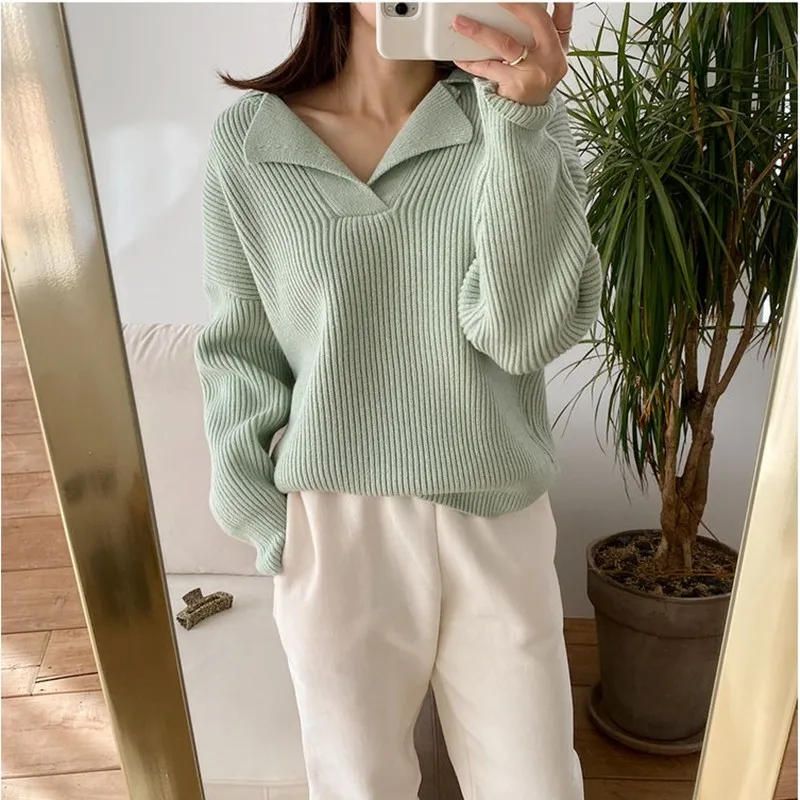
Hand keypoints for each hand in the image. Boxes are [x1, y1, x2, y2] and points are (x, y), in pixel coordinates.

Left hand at [451, 2, 572, 105]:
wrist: (527, 116)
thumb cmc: (531, 82)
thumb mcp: (543, 58)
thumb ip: (536, 35)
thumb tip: (512, 9)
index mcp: (559, 46)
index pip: (564, 16)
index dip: (560, 0)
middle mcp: (552, 56)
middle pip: (536, 20)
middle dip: (515, 3)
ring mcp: (535, 71)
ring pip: (505, 43)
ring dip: (480, 31)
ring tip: (460, 23)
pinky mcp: (516, 85)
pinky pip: (489, 68)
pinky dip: (472, 62)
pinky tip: (459, 56)